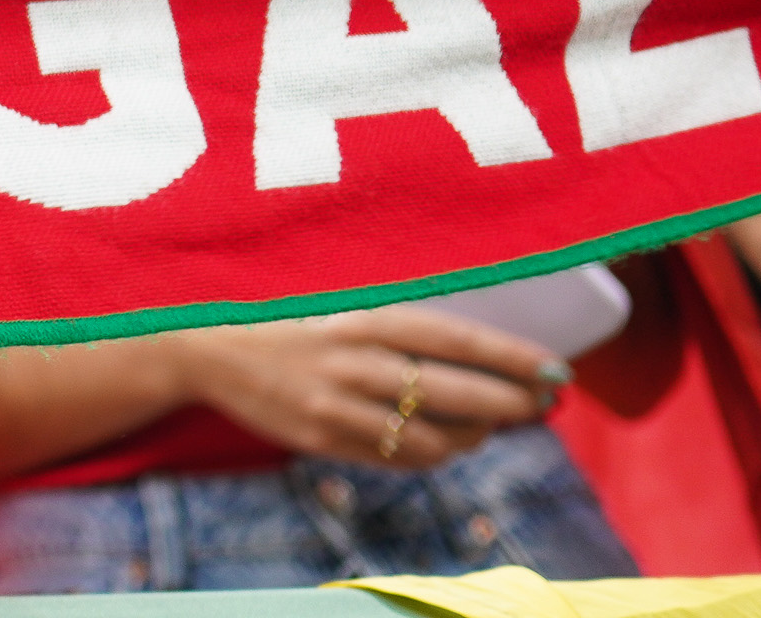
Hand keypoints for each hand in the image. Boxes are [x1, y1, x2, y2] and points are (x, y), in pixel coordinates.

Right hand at [162, 306, 565, 469]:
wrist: (204, 344)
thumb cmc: (284, 314)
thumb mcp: (339, 300)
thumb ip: (398, 320)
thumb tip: (477, 346)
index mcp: (364, 317)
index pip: (459, 341)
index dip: (513, 358)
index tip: (556, 370)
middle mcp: (356, 363)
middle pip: (457, 394)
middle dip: (510, 404)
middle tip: (541, 405)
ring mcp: (340, 408)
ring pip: (433, 438)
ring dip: (473, 437)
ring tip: (488, 427)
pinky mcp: (324, 441)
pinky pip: (397, 460)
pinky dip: (431, 456)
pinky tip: (443, 443)